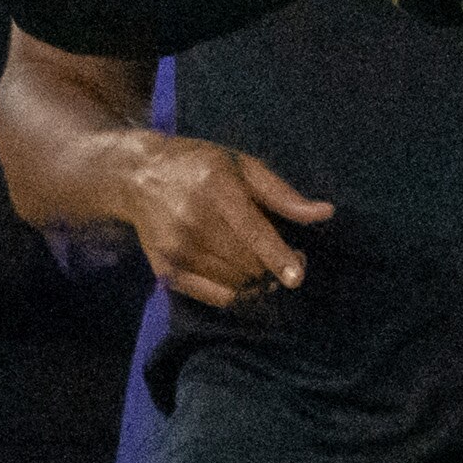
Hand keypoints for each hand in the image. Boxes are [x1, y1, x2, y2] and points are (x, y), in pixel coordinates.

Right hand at [113, 135, 331, 307]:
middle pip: (249, 263)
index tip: (295, 276)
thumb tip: (326, 213)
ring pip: (236, 283)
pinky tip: (238, 274)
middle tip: (285, 255)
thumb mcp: (242, 166)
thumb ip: (283, 194)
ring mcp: (176, 249)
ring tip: (256, 259)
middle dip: (273, 266)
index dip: (277, 257)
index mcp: (216, 188)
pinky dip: (235, 292)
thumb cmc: (199, 166)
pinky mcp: (166, 270)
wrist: (136, 176)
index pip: (252, 231)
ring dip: (255, 279)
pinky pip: (215, 297)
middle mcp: (192, 220)